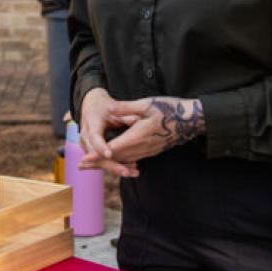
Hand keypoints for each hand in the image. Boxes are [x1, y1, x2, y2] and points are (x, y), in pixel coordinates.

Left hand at [80, 95, 204, 175]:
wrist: (191, 120)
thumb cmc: (169, 109)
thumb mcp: (146, 104)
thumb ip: (126, 108)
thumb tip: (109, 108)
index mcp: (138, 136)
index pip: (114, 148)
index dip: (98, 154)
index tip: (84, 159)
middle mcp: (143, 147)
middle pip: (116, 158)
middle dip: (98, 162)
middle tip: (80, 166)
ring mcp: (148, 150)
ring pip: (124, 160)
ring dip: (107, 164)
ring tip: (91, 165)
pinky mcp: (151, 150)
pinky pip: (133, 159)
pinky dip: (120, 162)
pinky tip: (113, 162)